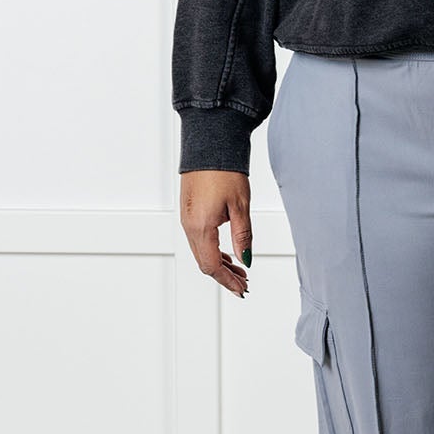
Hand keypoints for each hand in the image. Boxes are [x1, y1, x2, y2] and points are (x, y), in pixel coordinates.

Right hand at [179, 170, 251, 296]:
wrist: (209, 144)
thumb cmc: (224, 170)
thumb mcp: (240, 206)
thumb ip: (242, 236)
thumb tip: (246, 259)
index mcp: (201, 227)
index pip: (212, 265)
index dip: (228, 281)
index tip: (242, 289)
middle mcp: (189, 226)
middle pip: (205, 262)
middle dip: (224, 276)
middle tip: (244, 284)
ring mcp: (187, 219)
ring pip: (201, 252)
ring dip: (220, 264)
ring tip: (239, 270)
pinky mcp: (189, 212)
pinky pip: (198, 240)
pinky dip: (213, 251)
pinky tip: (227, 253)